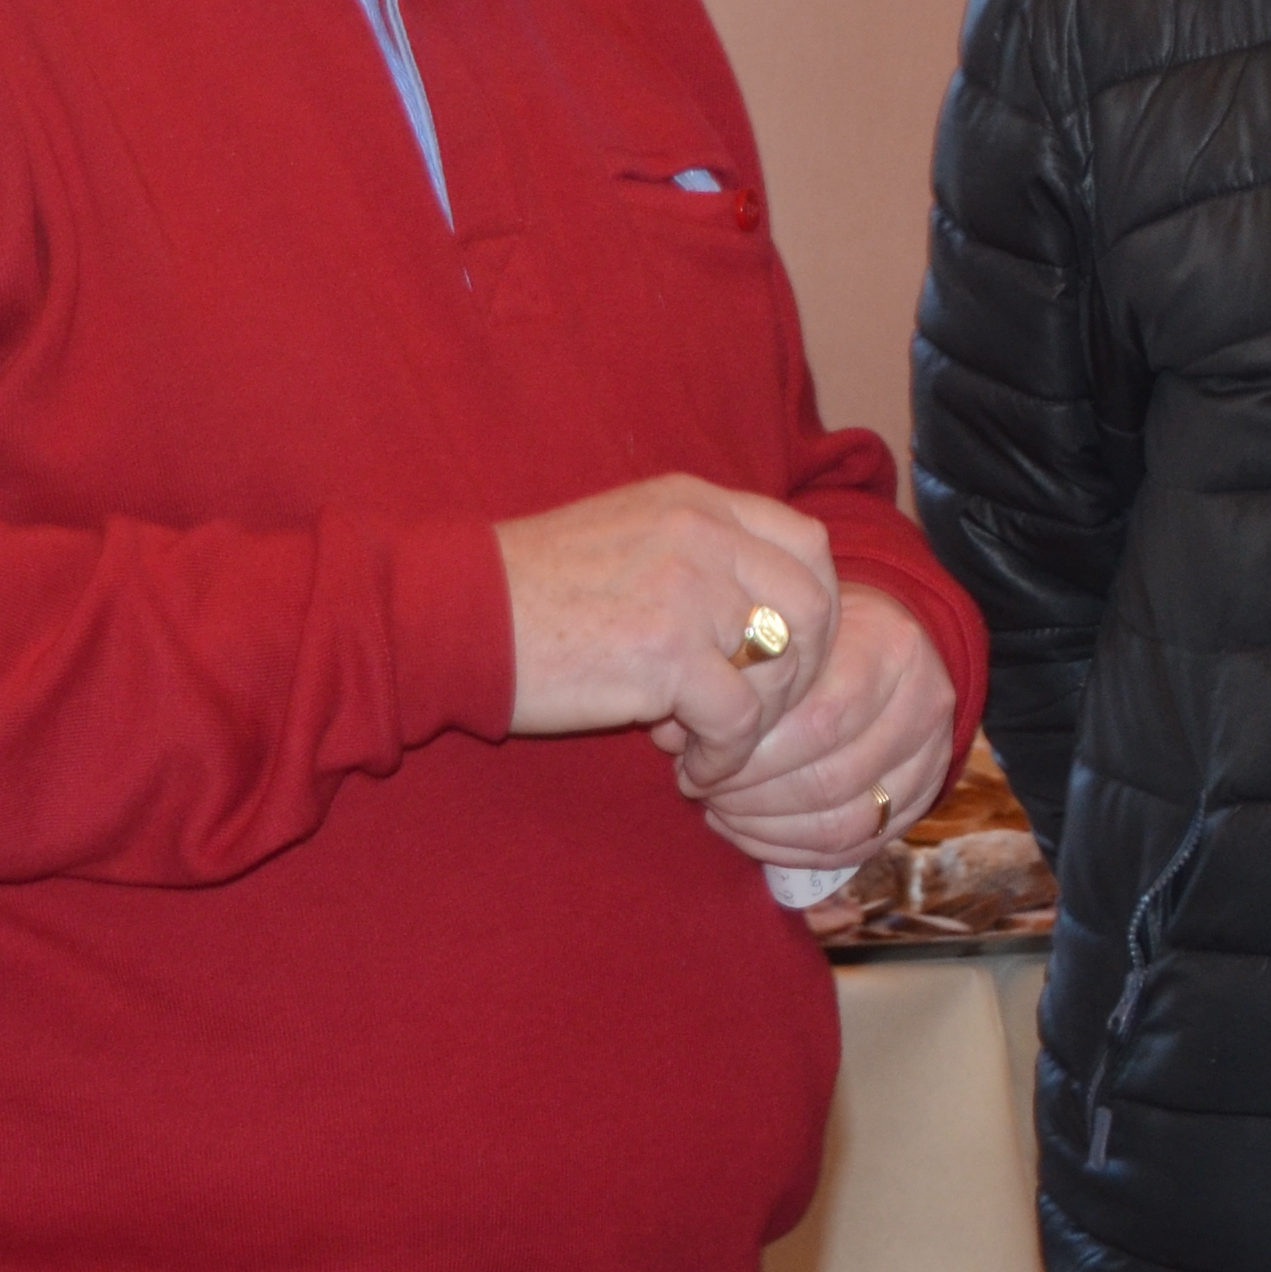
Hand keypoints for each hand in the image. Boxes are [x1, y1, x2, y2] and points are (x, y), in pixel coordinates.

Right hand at [499, 476, 839, 772]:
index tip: (783, 659)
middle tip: (757, 714)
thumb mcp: (629, 538)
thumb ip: (700, 558)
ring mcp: (690, 589)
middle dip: (801, 674)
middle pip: (815, 606)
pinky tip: (689, 769)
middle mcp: (705, 534)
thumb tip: (764, 626)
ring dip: (756, 721)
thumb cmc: (530, 588)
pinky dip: (725, 756)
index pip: (807, 545)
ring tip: (704, 743)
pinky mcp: (667, 652)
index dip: (814, 609)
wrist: (455, 615)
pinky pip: (740, 719)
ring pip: (783, 668)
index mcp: (699, 502)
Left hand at [690, 586, 963, 867]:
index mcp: (889, 648)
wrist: (882, 641)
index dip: (748, 753)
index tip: (695, 757)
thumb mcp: (782, 631)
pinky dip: (793, 850)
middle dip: (750, 796)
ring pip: (843, 822)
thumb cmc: (816, 637)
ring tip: (720, 811)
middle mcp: (924, 703)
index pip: (818, 720)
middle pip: (828, 779)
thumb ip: (735, 674)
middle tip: (702, 790)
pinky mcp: (924, 798)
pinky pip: (855, 847)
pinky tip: (750, 832)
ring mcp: (931, 757)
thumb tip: (669, 731)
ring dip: (767, 829)